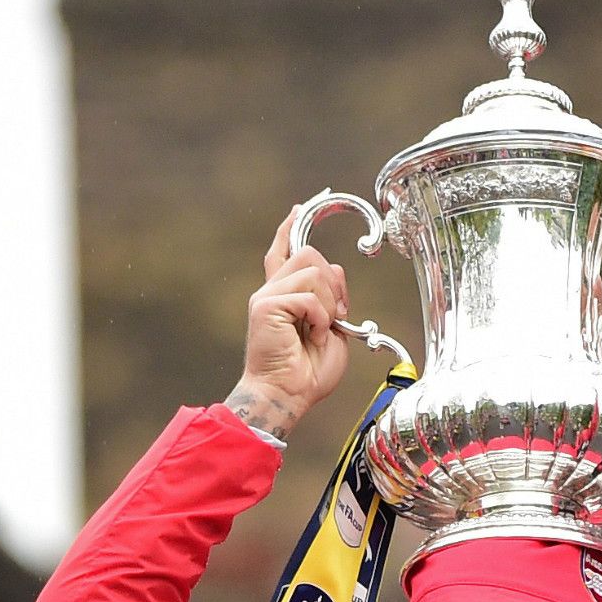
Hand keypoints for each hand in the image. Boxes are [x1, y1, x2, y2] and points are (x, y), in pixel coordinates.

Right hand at [225, 207, 353, 438]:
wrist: (288, 396)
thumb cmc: (308, 372)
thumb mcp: (333, 329)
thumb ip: (332, 299)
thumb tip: (334, 271)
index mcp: (285, 294)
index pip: (284, 249)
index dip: (293, 225)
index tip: (303, 205)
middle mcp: (271, 290)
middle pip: (310, 254)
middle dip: (335, 284)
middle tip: (337, 317)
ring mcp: (266, 296)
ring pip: (314, 271)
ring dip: (330, 304)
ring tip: (320, 330)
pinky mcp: (265, 306)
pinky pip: (308, 297)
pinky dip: (320, 318)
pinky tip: (311, 337)